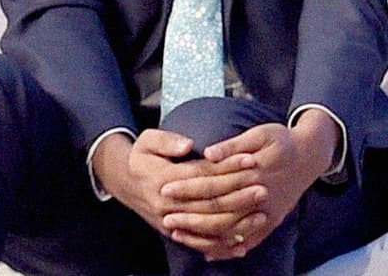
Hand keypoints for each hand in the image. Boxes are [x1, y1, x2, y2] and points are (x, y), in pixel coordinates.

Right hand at [94, 129, 266, 260]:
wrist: (124, 183)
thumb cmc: (141, 158)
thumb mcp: (147, 141)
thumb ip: (167, 141)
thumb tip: (188, 145)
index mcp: (164, 180)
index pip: (202, 175)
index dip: (228, 167)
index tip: (251, 158)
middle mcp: (168, 206)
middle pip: (209, 204)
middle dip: (238, 197)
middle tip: (263, 189)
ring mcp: (171, 223)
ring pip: (208, 227)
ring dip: (236, 223)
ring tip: (261, 215)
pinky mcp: (175, 233)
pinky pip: (201, 244)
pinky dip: (222, 246)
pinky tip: (243, 243)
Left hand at [162, 114, 334, 259]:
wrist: (312, 155)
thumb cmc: (282, 141)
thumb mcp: (261, 133)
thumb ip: (233, 145)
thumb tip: (208, 154)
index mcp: (254, 171)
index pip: (214, 182)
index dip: (188, 186)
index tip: (165, 187)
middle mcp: (259, 194)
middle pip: (219, 209)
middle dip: (189, 214)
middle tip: (164, 216)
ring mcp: (267, 211)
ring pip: (230, 229)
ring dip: (203, 234)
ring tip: (178, 234)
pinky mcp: (272, 221)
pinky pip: (248, 240)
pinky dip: (228, 249)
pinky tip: (208, 252)